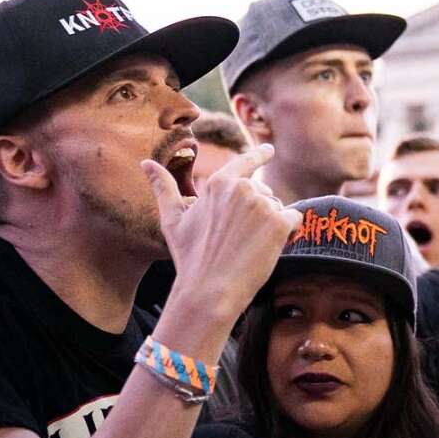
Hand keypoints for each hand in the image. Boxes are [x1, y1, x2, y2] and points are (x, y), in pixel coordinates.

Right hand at [147, 144, 301, 319]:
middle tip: (240, 237)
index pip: (245, 162)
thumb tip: (145, 163)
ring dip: (271, 223)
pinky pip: (294, 220)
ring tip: (248, 245)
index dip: (259, 155)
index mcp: (219, 183)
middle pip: (264, 192)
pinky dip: (287, 232)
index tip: (269, 149)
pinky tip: (267, 247)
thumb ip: (164, 188)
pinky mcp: (280, 223)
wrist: (210, 288)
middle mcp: (243, 188)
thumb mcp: (172, 219)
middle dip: (258, 211)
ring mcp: (263, 204)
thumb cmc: (190, 256)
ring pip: (278, 207)